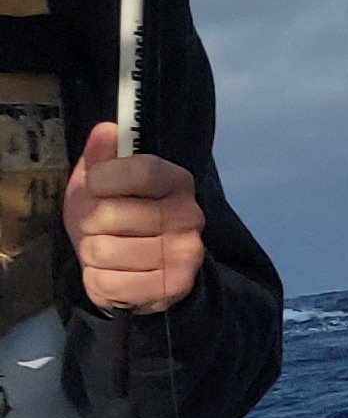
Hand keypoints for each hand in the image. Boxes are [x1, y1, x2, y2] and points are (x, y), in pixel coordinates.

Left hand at [62, 124, 204, 313]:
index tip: (96, 185)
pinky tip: (115, 275)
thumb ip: (102, 155)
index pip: (142, 170)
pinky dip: (99, 281)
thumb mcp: (102, 182)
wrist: (141, 270)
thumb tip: (106, 130)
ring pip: (102, 250)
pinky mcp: (172, 288)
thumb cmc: (116, 220)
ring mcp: (184, 255)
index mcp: (177, 182)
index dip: (105, 177)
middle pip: (109, 214)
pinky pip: (106, 282)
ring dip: (92, 254)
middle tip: (101, 228)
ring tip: (108, 252)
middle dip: (88, 223)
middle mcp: (189, 216)